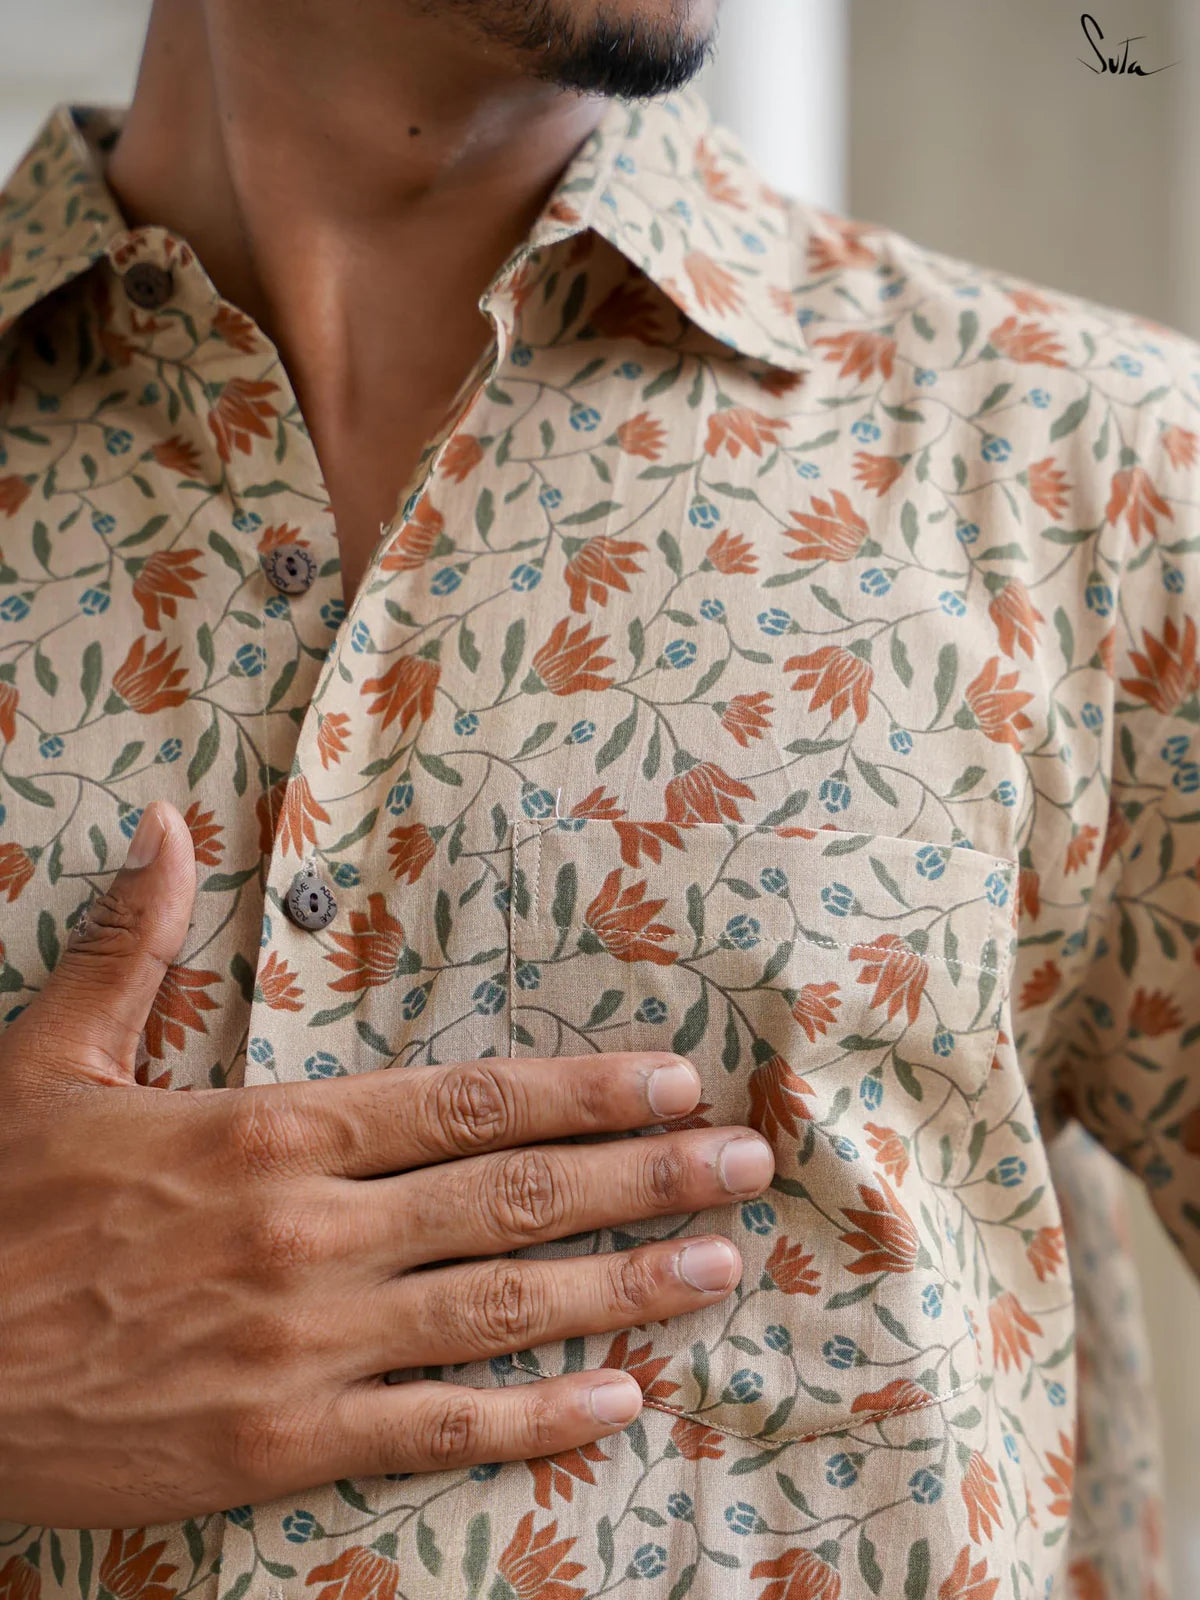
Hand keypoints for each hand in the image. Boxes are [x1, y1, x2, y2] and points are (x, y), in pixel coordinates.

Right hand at [0, 802, 773, 1528]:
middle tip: (747, 1165)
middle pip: (513, 1193)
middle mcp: (309, 1233)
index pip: (463, 1099)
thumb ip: (130, 949)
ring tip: (718, 1267)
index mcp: (266, 1133)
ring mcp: (306, 1344)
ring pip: (502, 1308)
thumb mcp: (45, 1063)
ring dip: (624, 1285)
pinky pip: (436, 1431)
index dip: (582, 1090)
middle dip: (644, 1175)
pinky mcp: (280, 1444)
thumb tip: (169, 828)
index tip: (673, 1082)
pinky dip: (538, 1419)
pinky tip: (622, 1402)